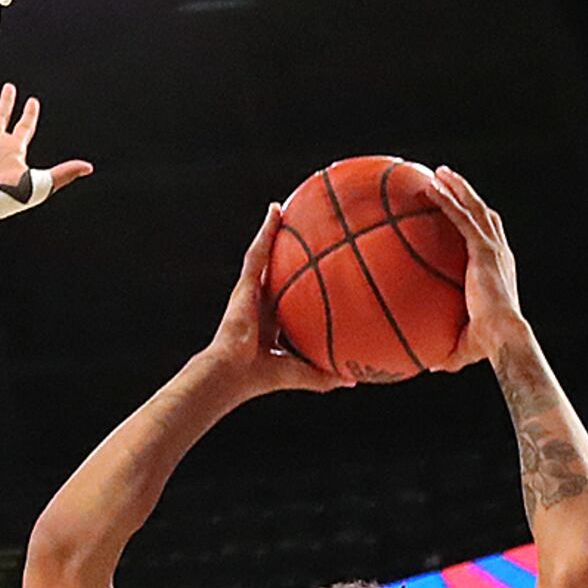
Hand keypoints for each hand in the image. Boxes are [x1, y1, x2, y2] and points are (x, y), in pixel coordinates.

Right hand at [0, 75, 89, 212]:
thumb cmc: (6, 196)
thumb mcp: (42, 183)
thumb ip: (64, 172)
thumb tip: (87, 167)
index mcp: (14, 151)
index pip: (24, 127)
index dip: (29, 115)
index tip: (33, 102)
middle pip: (2, 116)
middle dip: (7, 101)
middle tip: (9, 87)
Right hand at [205, 206, 350, 399]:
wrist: (233, 374)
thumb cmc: (262, 379)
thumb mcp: (301, 374)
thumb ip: (324, 374)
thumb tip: (353, 379)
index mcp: (270, 324)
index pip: (287, 300)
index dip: (298, 287)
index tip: (313, 275)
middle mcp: (260, 304)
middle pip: (275, 271)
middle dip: (286, 253)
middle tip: (302, 234)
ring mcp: (250, 292)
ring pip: (264, 255)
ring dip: (273, 231)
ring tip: (285, 208)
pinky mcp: (244, 285)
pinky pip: (257, 252)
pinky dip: (266, 230)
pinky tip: (276, 209)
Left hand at [420, 166, 527, 371]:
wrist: (503, 337)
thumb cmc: (488, 345)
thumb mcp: (463, 346)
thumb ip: (448, 350)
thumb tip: (429, 366)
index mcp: (497, 269)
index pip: (487, 237)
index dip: (475, 220)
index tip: (459, 209)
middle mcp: (498, 253)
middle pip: (482, 213)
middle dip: (465, 193)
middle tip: (446, 179)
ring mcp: (492, 248)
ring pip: (474, 207)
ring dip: (457, 187)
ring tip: (439, 172)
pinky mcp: (483, 249)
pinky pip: (461, 218)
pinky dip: (448, 201)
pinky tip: (431, 189)